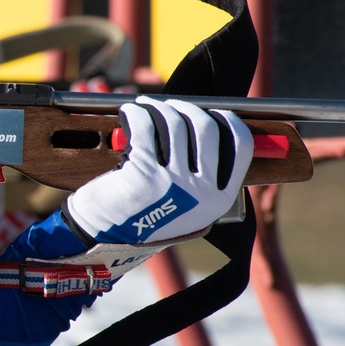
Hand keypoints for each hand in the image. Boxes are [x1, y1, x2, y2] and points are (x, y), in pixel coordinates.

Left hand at [64, 97, 252, 244]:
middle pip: (206, 127)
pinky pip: (144, 127)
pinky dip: (135, 114)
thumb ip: (202, 175)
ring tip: (145, 108)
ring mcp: (173, 182)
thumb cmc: (142, 216)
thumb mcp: (186, 205)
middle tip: (169, 106)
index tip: (211, 111)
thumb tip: (205, 125)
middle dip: (187, 108)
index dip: (227, 120)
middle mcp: (201, 191)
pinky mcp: (143, 172)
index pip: (240, 145)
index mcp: (218, 199)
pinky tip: (129, 113)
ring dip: (157, 108)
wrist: (103, 239)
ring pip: (174, 123)